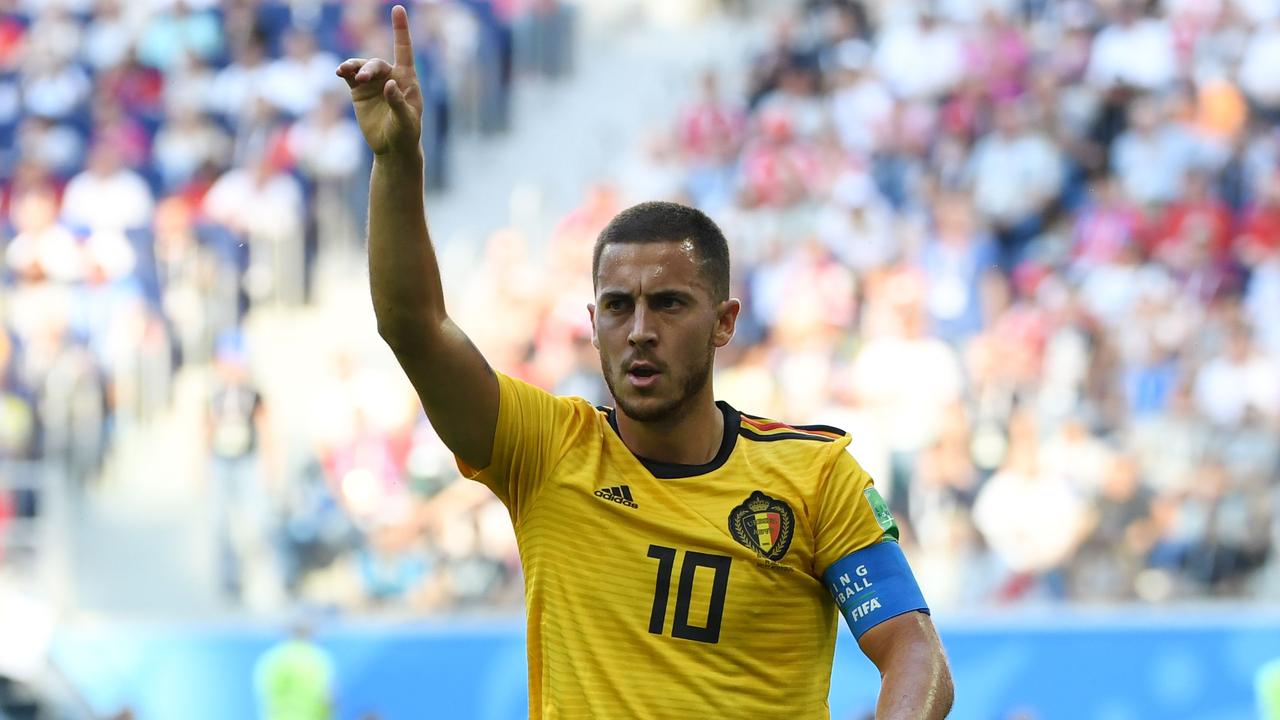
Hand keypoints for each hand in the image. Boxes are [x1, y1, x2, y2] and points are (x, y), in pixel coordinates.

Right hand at [336, 4, 423, 155]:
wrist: (392, 147)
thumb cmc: (406, 133)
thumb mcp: (406, 121)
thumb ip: (398, 102)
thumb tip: (390, 84)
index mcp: (407, 79)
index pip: (404, 50)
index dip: (400, 30)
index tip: (397, 9)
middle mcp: (389, 76)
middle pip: (377, 63)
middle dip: (369, 68)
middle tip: (362, 78)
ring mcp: (373, 82)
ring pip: (361, 67)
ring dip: (353, 67)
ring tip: (345, 71)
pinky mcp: (358, 91)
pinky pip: (350, 75)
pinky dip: (345, 70)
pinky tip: (340, 71)